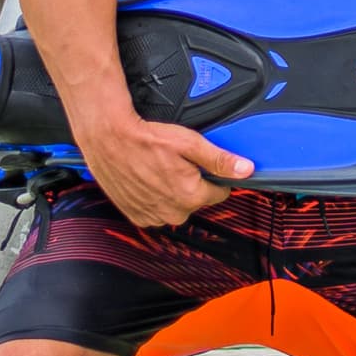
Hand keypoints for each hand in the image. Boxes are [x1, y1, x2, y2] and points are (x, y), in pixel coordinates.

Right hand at [80, 112, 250, 229]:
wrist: (109, 140)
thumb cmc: (147, 139)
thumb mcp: (190, 143)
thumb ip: (220, 160)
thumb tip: (246, 169)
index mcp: (190, 196)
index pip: (219, 193)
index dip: (214, 177)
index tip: (200, 164)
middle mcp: (172, 213)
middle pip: (197, 201)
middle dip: (192, 184)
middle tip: (176, 163)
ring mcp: (152, 217)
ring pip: (176, 208)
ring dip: (173, 193)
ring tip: (159, 170)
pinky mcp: (136, 216)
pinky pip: (156, 212)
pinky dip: (155, 199)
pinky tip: (148, 180)